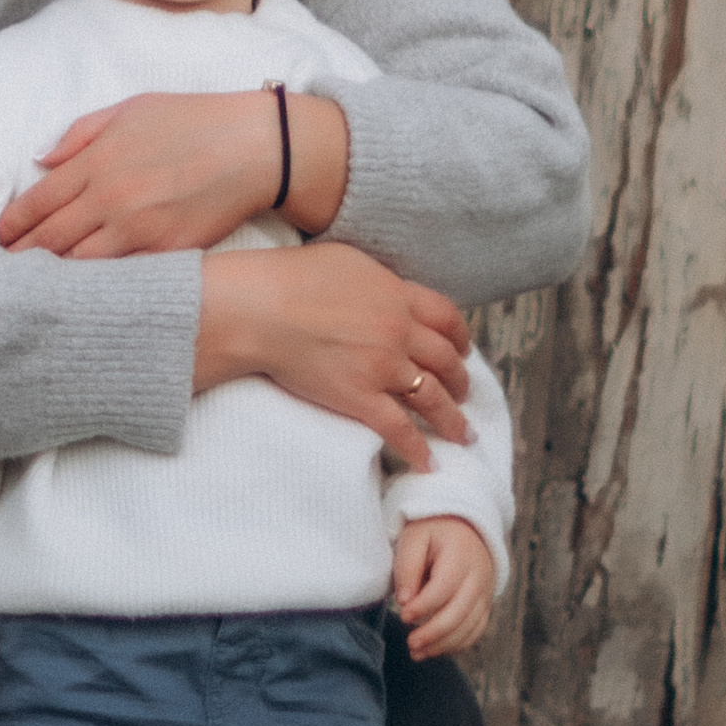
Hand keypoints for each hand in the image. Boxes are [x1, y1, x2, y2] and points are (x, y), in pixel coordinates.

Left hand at [0, 89, 351, 256]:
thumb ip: (80, 135)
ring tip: (33, 288)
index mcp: (97, 162)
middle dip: (22, 258)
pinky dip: (97, 287)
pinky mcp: (166, 253)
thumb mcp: (130, 110)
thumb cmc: (193, 121)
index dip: (12, 225)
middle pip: (50, 240)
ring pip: (78, 266)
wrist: (254, 147)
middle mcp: (110, 199)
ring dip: (53, 277)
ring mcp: (138, 230)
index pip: (37, 202)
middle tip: (3, 272)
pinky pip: (120, 277)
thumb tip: (42, 162)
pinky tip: (82, 293)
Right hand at [193, 242, 472, 467]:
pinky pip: (400, 430)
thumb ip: (378, 279)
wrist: (261, 308)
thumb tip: (388, 290)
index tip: (464, 349)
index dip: (461, 337)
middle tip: (464, 393)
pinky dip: (418, 450)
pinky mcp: (361, 399)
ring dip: (453, 420)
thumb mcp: (348, 261)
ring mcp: (382, 367)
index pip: (447, 318)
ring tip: (462, 434)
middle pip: (447, 360)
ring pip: (433, 398)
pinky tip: (429, 464)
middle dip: (461, 381)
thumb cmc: (292, 277)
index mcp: (397, 296)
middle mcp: (399, 332)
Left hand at [392, 516, 497, 659]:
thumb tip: (404, 601)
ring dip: (443, 645)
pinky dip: (457, 644)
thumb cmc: (432, 532)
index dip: (424, 606)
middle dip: (434, 633)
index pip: (444, 587)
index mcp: (461, 555)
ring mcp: (485, 592)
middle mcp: (478, 576)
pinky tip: (434, 650)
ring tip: (417, 653)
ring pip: (470, 627)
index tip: (403, 615)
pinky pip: (476, 630)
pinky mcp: (484, 604)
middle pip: (460, 612)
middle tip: (411, 643)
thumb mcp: (414, 538)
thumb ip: (407, 567)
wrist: (463, 525)